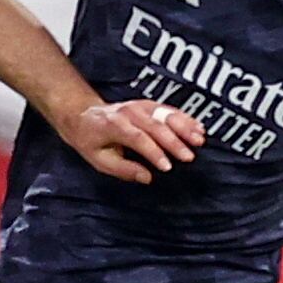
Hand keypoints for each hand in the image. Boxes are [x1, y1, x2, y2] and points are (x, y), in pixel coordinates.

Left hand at [52, 100, 205, 182]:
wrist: (83, 114)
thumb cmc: (90, 140)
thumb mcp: (99, 160)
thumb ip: (123, 169)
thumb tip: (147, 178)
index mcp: (114, 125)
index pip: (138, 138)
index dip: (154, 152)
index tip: (167, 167)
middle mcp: (128, 112)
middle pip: (155, 126)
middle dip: (174, 142)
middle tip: (189, 157)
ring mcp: (140, 106)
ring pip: (166, 115)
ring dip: (185, 127)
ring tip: (199, 140)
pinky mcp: (149, 105)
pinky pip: (169, 110)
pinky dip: (185, 118)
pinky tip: (198, 128)